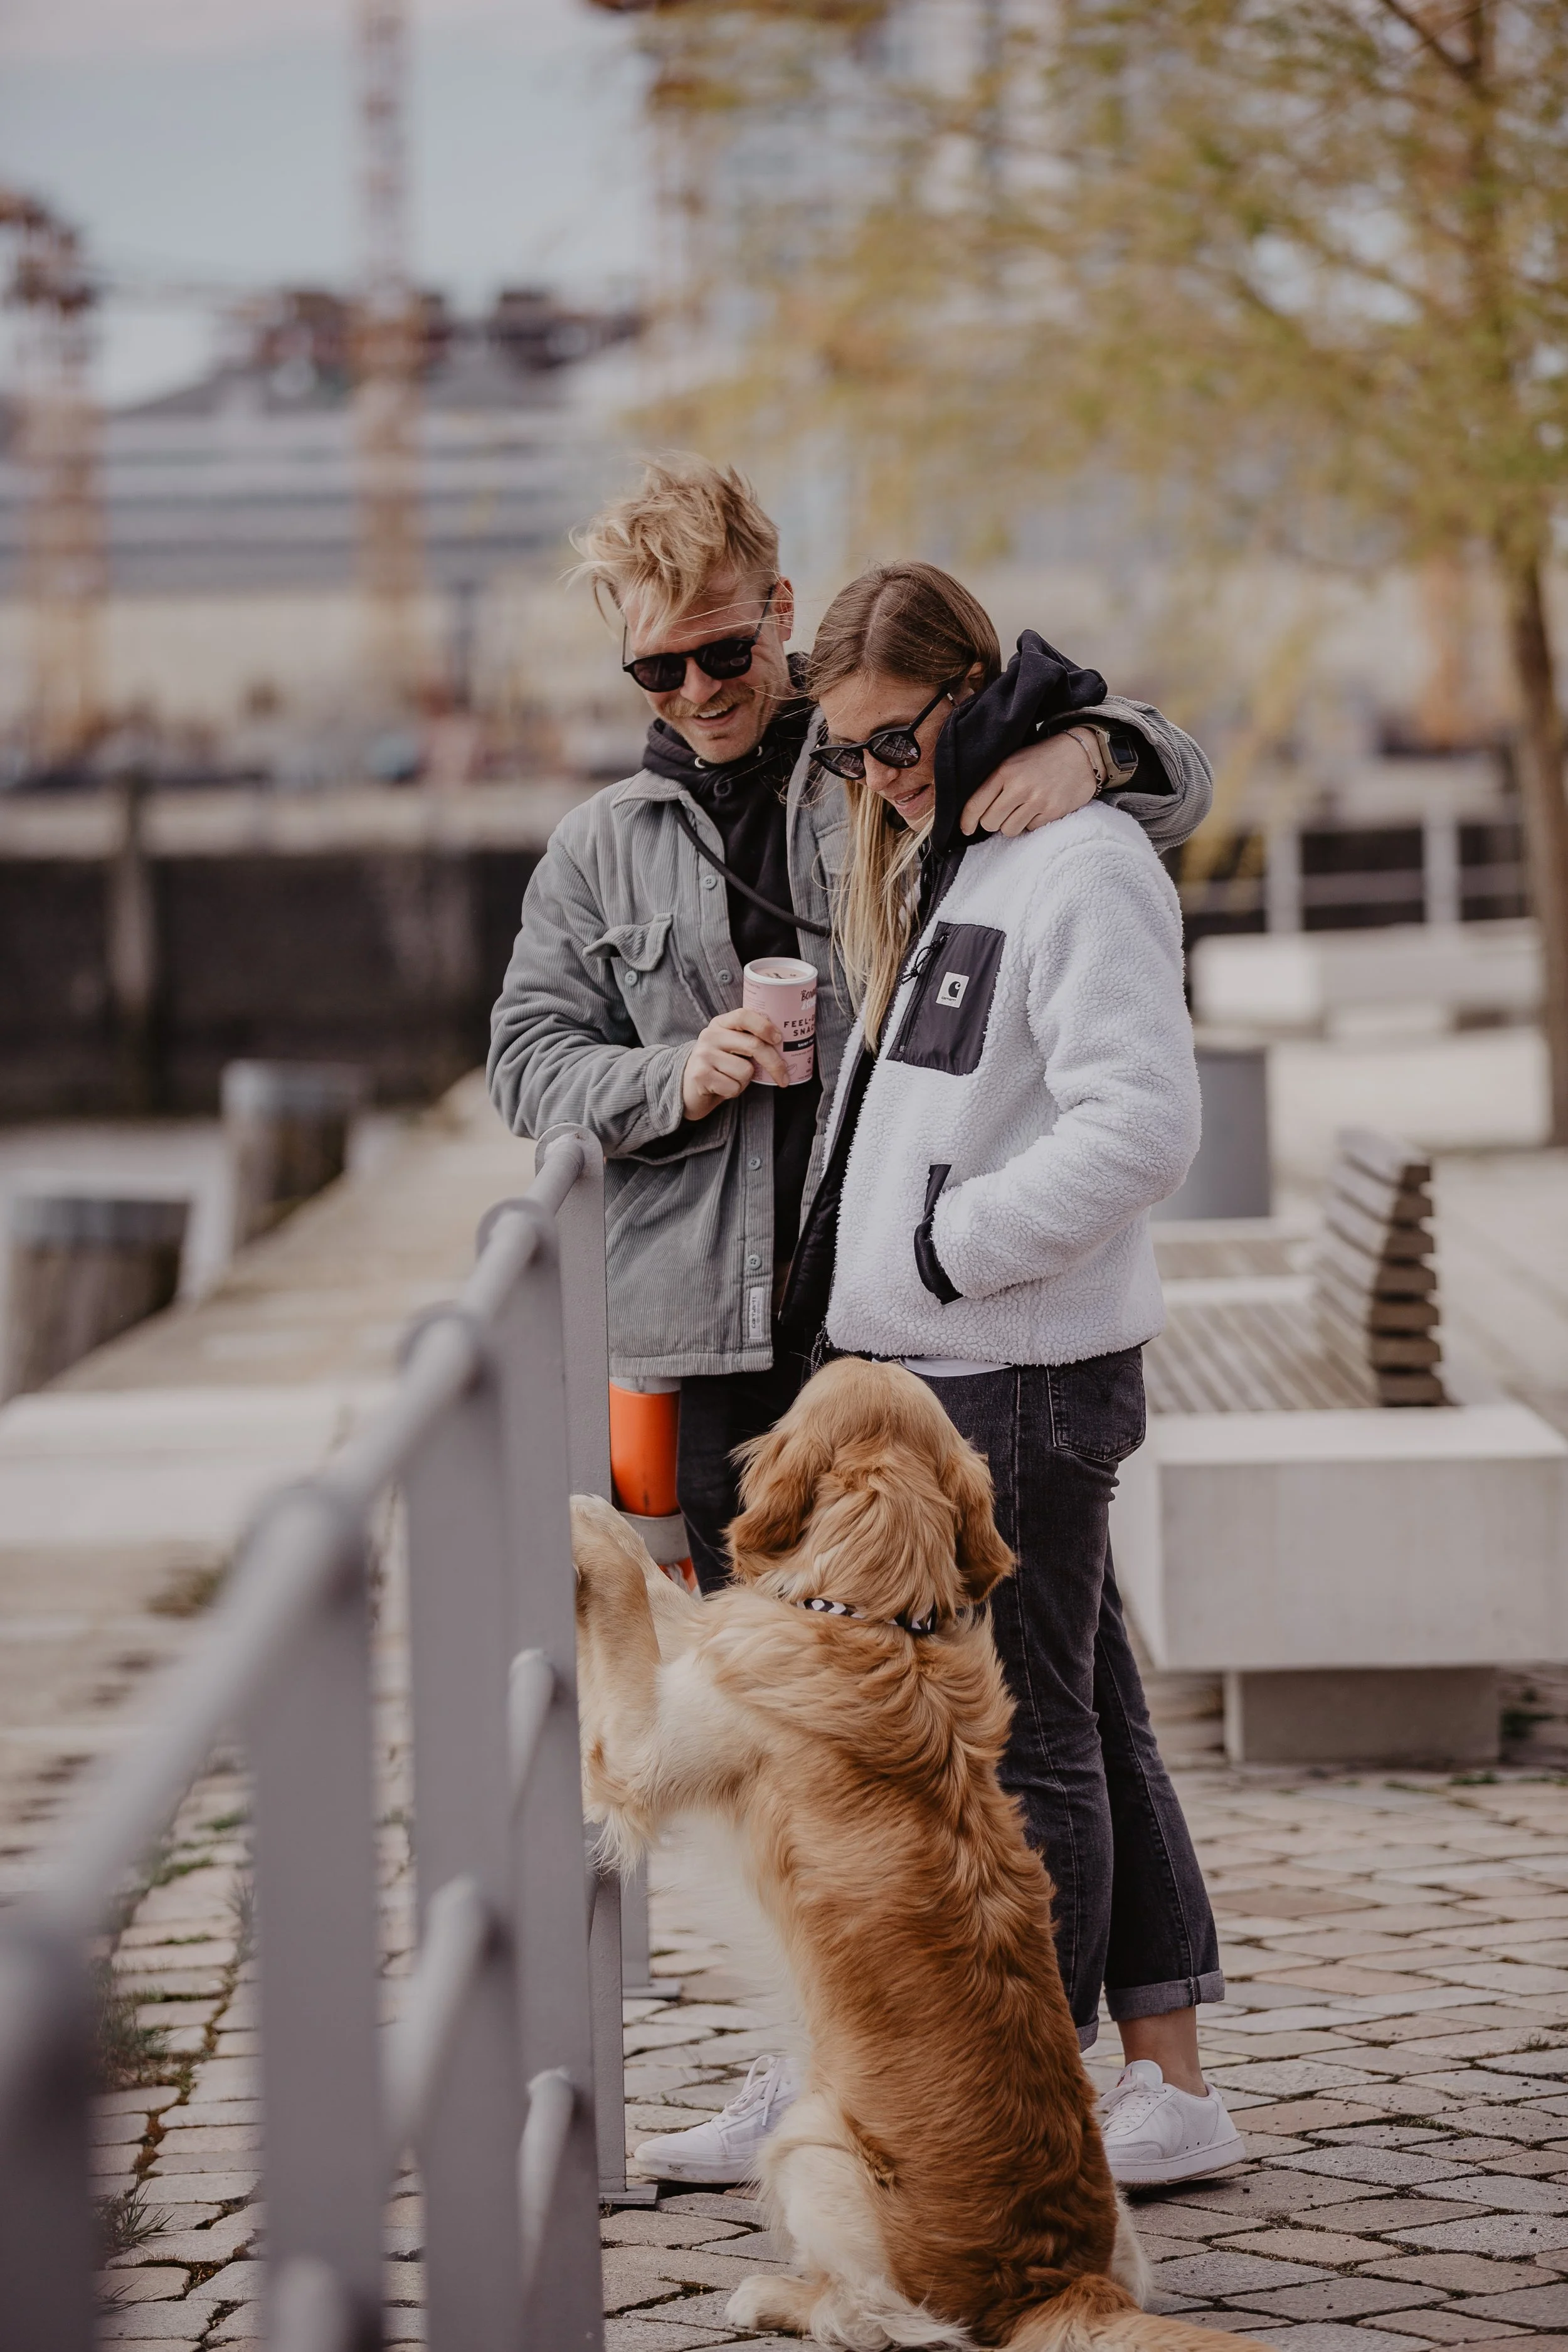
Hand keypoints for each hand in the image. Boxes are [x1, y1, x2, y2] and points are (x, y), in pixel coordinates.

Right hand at [681, 1008, 787, 1119]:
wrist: (689, 1087)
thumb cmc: (719, 1066)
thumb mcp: (731, 1046)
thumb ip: (749, 1040)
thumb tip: (784, 1047)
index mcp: (720, 1024)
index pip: (744, 1016)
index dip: (764, 1026)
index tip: (779, 1039)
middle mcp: (710, 1035)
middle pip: (753, 1045)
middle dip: (774, 1063)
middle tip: (784, 1077)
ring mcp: (704, 1055)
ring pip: (745, 1070)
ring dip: (745, 1081)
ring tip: (732, 1079)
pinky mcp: (701, 1075)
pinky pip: (734, 1086)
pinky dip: (734, 1091)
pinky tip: (723, 1087)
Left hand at [959, 731, 1098, 836]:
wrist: (1081, 754)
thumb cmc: (1042, 758)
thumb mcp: (1013, 761)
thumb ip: (995, 782)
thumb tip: (975, 811)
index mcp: (1004, 771)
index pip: (976, 804)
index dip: (967, 821)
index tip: (966, 828)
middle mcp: (1019, 787)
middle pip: (990, 823)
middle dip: (992, 822)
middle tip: (1001, 814)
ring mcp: (1037, 800)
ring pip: (1009, 830)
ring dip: (1012, 824)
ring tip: (1022, 809)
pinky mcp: (1053, 811)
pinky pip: (1030, 829)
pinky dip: (1031, 823)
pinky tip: (1038, 808)